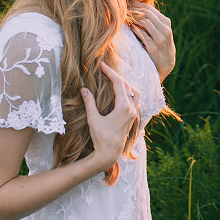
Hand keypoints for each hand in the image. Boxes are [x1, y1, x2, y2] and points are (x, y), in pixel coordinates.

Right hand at [80, 61, 138, 176]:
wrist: (109, 154)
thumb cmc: (100, 138)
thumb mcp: (93, 119)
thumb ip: (89, 103)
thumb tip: (83, 88)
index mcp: (123, 107)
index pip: (118, 83)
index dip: (110, 72)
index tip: (101, 65)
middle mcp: (132, 109)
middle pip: (127, 85)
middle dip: (116, 77)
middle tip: (105, 71)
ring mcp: (134, 114)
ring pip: (135, 92)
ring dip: (125, 84)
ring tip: (114, 80)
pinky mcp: (133, 118)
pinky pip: (136, 100)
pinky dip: (130, 93)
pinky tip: (122, 94)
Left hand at [129, 1, 175, 81]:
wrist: (166, 64)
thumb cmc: (160, 45)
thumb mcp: (160, 31)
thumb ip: (152, 21)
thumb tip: (135, 8)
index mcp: (166, 22)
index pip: (149, 8)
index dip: (135, 6)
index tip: (126, 7)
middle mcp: (165, 29)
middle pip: (146, 13)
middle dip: (132, 12)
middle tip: (123, 13)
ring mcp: (160, 39)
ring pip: (145, 22)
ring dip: (133, 20)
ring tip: (126, 21)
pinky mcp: (154, 48)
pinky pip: (143, 35)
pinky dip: (135, 30)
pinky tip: (131, 29)